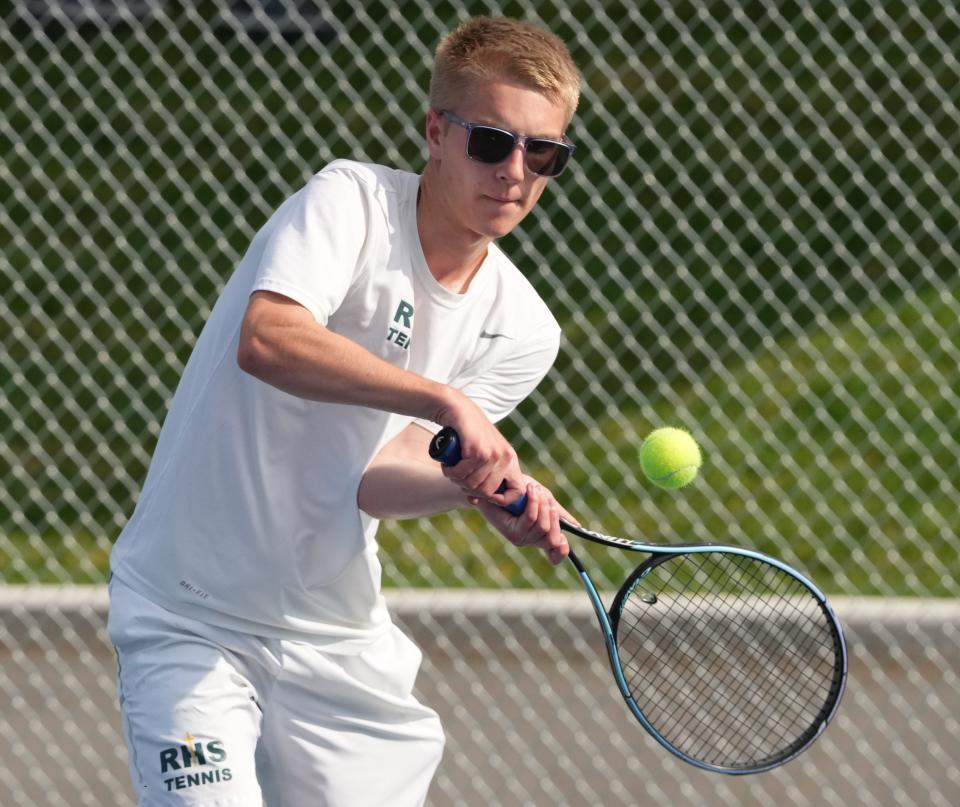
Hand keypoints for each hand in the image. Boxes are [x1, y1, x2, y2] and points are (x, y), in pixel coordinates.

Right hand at [433, 392, 523, 506]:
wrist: (457, 409)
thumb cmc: (467, 434)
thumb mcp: (480, 456)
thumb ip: (482, 477)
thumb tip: (475, 501)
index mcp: (510, 460)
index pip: (518, 491)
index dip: (501, 500)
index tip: (481, 495)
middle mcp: (506, 458)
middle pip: (487, 492)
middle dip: (468, 489)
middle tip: (457, 478)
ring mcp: (493, 455)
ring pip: (473, 485)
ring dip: (456, 480)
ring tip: (451, 469)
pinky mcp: (478, 451)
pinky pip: (462, 474)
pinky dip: (450, 472)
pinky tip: (448, 464)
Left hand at [472, 479, 572, 564]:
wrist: (495, 483)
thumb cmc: (519, 490)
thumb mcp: (543, 499)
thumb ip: (557, 513)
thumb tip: (577, 526)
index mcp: (542, 535)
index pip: (556, 554)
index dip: (561, 552)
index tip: (562, 543)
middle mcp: (532, 541)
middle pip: (554, 539)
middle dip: (553, 514)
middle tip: (546, 496)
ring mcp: (522, 539)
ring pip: (543, 527)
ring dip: (542, 504)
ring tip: (534, 488)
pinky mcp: (512, 533)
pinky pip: (530, 520)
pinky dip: (533, 503)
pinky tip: (530, 490)